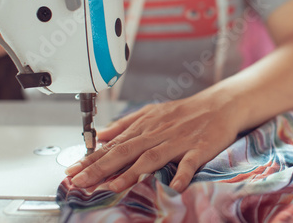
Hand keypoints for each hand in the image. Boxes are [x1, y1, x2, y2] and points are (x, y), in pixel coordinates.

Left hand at [65, 93, 240, 192]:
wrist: (220, 105)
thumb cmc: (186, 112)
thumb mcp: (153, 112)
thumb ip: (126, 124)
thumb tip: (101, 134)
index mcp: (146, 125)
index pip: (115, 144)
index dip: (93, 158)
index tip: (73, 170)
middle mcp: (159, 133)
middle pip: (127, 151)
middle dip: (101, 167)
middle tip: (80, 181)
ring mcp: (179, 140)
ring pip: (152, 157)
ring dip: (132, 172)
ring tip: (114, 185)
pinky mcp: (200, 147)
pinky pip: (190, 162)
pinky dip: (182, 173)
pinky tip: (175, 186)